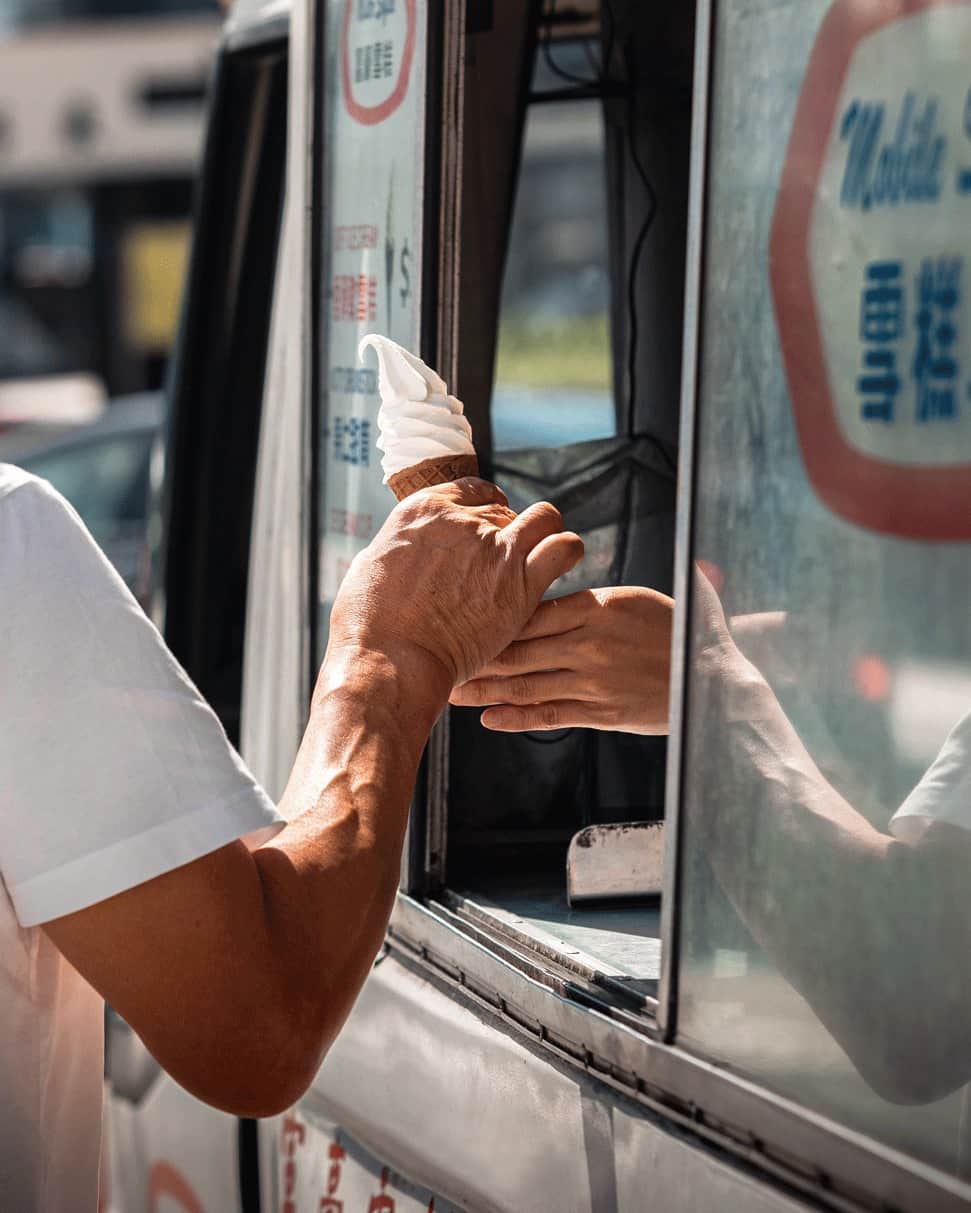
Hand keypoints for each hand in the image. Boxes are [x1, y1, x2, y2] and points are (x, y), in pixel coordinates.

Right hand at [326, 478, 583, 694]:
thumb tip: (406, 549)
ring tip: (541, 558)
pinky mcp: (521, 582)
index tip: (488, 529)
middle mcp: (463, 520)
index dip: (485, 508)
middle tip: (505, 564)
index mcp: (424, 509)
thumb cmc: (370, 625)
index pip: (473, 490)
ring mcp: (496, 548)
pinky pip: (564, 547)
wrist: (390, 659)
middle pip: (506, 510)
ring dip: (545, 535)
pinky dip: (566, 553)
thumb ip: (401, 548)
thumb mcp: (373, 565)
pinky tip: (559, 567)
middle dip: (509, 532)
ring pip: (544, 518)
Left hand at [450, 585, 673, 734]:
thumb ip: (600, 595)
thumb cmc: (682, 632)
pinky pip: (549, 715)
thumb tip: (571, 571)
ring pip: (526, 684)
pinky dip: (516, 718)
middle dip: (476, 654)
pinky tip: (489, 720)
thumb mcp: (641, 599)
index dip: (492, 617)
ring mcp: (592, 681)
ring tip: (452, 691)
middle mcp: (588, 644)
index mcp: (597, 607)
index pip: (531, 610)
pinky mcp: (601, 713)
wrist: (714, 679)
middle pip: (519, 648)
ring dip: (486, 690)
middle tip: (439, 656)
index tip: (461, 617)